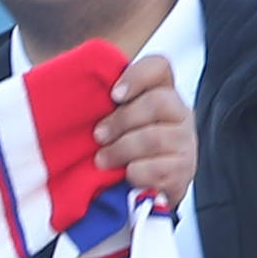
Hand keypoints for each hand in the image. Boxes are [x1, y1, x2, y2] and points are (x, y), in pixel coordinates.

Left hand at [95, 50, 195, 206]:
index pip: (159, 66)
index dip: (137, 76)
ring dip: (122, 150)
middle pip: (157, 102)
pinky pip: (158, 168)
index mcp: (161, 92)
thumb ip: (103, 104)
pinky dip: (135, 173)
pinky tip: (126, 175)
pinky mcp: (184, 171)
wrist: (142, 191)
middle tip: (98, 136)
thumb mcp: (114, 121)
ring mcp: (186, 142)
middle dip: (121, 120)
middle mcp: (180, 113)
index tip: (114, 95)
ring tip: (102, 159)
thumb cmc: (120, 147)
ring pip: (154, 137)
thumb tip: (70, 90)